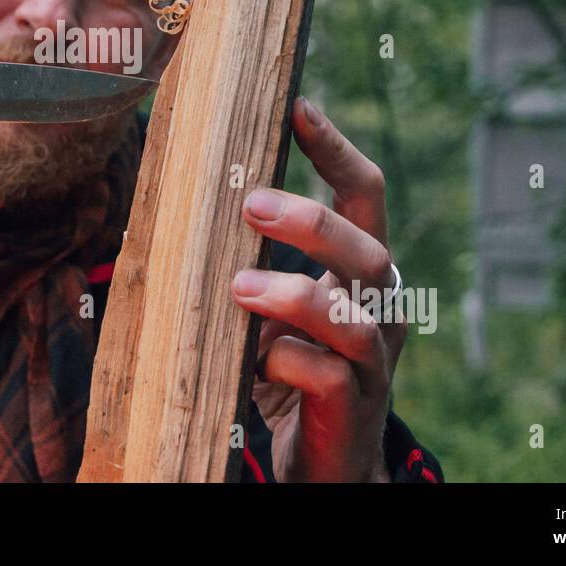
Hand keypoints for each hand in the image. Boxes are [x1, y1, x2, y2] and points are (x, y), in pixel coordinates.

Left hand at [231, 97, 405, 482]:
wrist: (321, 459)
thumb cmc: (290, 363)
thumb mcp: (273, 303)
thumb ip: (251, 257)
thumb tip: (186, 196)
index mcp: (362, 269)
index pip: (366, 195)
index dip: (336, 148)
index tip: (296, 105)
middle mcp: (380, 307)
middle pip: (368, 250)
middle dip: (311, 223)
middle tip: (249, 205)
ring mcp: (373, 360)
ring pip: (353, 317)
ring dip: (293, 295)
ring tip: (239, 287)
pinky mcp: (353, 408)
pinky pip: (327, 375)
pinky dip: (285, 362)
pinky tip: (254, 364)